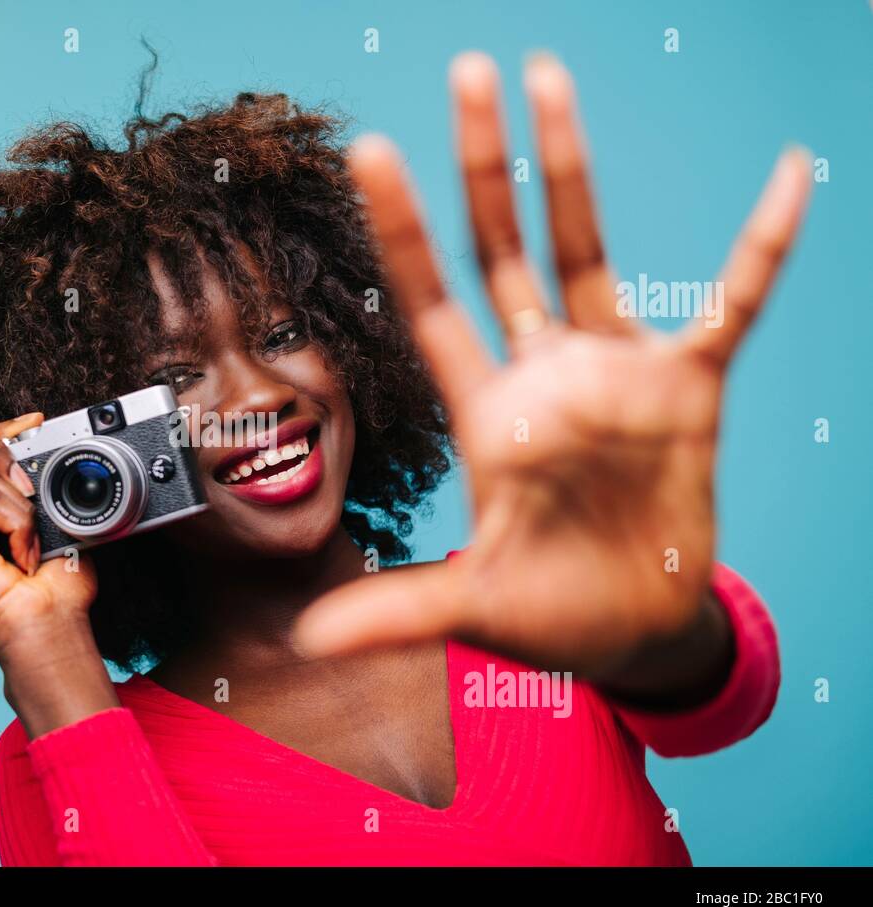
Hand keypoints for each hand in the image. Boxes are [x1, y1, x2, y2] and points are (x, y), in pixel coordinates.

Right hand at [0, 413, 98, 669]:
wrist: (52, 623)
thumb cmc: (55, 586)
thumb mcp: (52, 520)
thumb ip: (35, 485)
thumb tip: (38, 444)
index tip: (34, 422)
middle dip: (2, 455)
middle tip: (33, 490)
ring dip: (19, 502)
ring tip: (32, 540)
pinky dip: (15, 520)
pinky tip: (23, 553)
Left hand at [293, 52, 811, 679]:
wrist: (634, 629)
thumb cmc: (548, 611)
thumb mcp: (472, 608)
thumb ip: (397, 610)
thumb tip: (306, 642)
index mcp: (487, 413)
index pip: (432, 304)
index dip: (404, 231)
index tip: (370, 150)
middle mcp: (544, 374)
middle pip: (503, 250)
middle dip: (482, 167)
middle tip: (468, 72)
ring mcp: (615, 374)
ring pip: (587, 251)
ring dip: (567, 170)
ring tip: (546, 79)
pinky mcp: (689, 390)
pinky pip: (734, 306)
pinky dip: (763, 248)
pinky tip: (793, 178)